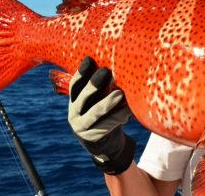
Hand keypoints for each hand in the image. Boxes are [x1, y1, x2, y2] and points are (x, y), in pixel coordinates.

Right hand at [68, 56, 134, 174]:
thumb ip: (102, 87)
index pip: (75, 85)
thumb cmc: (106, 115)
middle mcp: (75, 114)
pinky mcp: (94, 138)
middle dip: (94, 84)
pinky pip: (108, 125)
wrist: (106, 145)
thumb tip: (118, 63)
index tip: (89, 59)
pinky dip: (120, 116)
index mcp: (74, 101)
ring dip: (108, 102)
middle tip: (106, 71)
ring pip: (96, 113)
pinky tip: (130, 110)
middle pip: (83, 97)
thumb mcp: (99, 101)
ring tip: (120, 93)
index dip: (81, 72)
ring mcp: (83, 128)